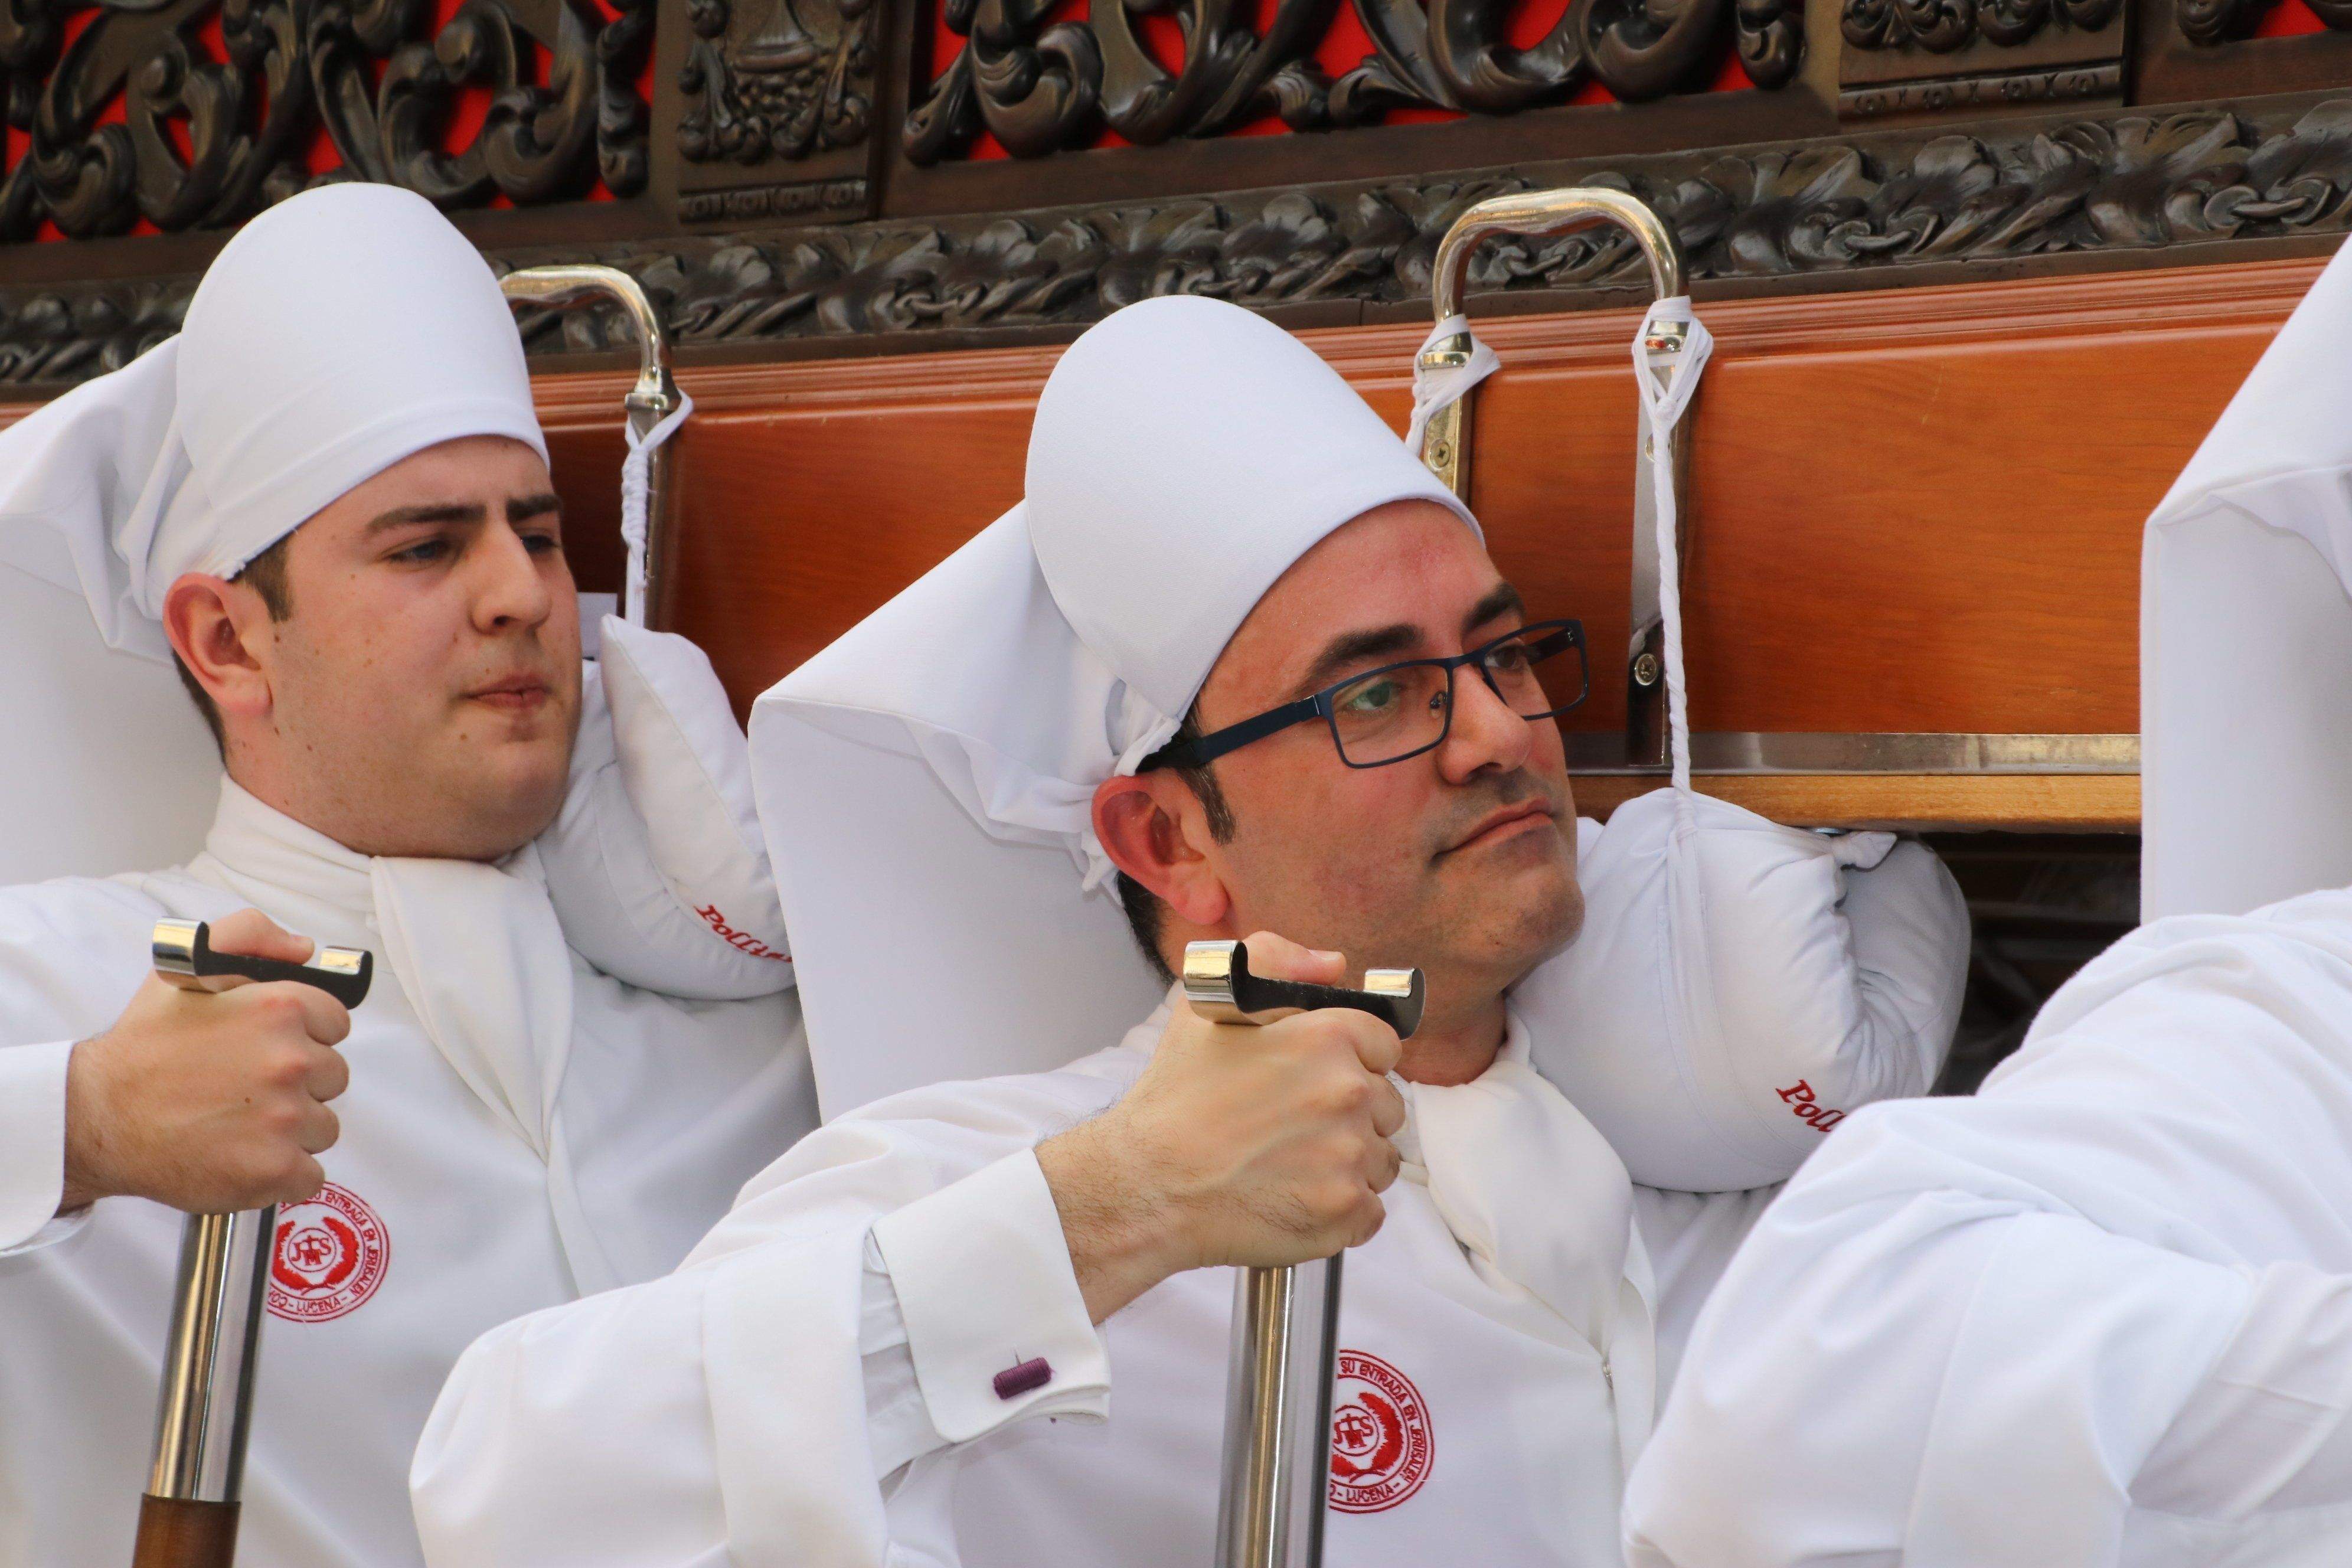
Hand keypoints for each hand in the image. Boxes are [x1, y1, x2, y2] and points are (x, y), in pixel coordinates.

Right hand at [60, 909, 352, 1215]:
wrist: (96, 1118)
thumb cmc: (144, 1049)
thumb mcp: (189, 969)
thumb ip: (251, 936)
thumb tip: (305, 949)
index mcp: (279, 1009)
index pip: (336, 1023)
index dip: (305, 1036)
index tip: (269, 1048)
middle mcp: (290, 1062)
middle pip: (333, 1076)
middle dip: (298, 1083)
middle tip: (246, 1087)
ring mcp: (286, 1120)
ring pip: (323, 1126)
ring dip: (291, 1130)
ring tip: (238, 1122)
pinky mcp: (275, 1170)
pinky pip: (310, 1176)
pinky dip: (282, 1173)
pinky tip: (243, 1157)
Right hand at [1036, 932, 1405, 1321]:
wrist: (1145, 1186)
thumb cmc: (1174, 1100)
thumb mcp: (1207, 1006)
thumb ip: (1274, 960)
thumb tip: (1335, 965)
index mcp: (1326, 1038)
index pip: (1384, 1044)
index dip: (1352, 1060)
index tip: (1315, 1078)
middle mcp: (1348, 1094)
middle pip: (1387, 1103)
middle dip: (1351, 1112)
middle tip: (1293, 1124)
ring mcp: (1350, 1158)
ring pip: (1381, 1157)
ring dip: (1349, 1161)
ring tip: (1290, 1163)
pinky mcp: (1345, 1214)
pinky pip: (1371, 1210)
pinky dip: (1342, 1208)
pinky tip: (1296, 1197)